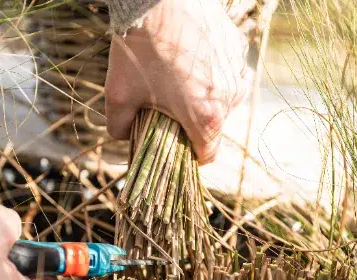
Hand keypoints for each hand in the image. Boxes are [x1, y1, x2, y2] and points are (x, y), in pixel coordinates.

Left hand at [105, 0, 248, 164]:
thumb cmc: (138, 49)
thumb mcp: (118, 95)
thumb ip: (119, 127)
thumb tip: (122, 136)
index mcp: (207, 117)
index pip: (207, 154)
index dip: (188, 155)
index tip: (173, 146)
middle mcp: (230, 97)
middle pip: (214, 125)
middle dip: (191, 121)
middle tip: (165, 106)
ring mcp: (238, 70)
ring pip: (223, 97)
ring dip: (203, 95)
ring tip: (175, 78)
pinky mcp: (237, 46)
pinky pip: (226, 69)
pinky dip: (209, 70)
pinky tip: (186, 56)